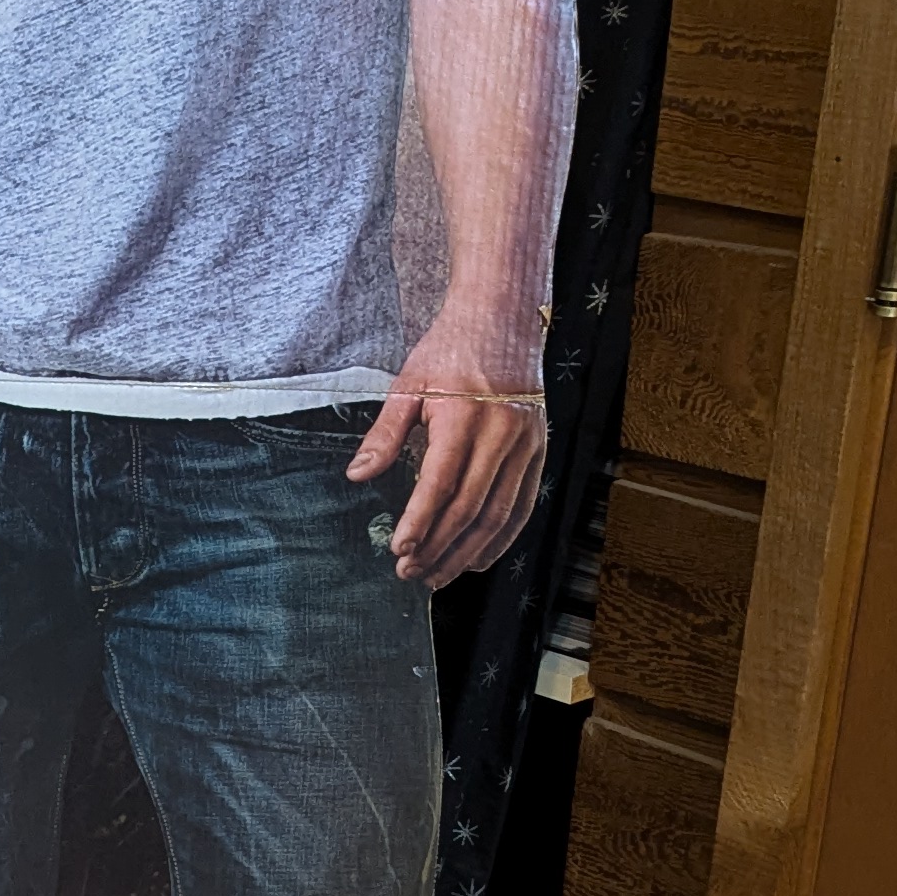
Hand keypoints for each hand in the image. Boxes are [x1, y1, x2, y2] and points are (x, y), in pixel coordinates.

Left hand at [348, 317, 548, 587]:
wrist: (503, 320)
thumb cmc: (451, 349)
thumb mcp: (409, 384)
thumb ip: (384, 434)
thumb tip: (357, 475)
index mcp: (464, 416)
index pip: (441, 482)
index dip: (420, 521)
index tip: (399, 550)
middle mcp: (501, 434)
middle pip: (470, 507)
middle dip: (439, 546)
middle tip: (411, 573)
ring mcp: (526, 445)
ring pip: (499, 514)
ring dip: (467, 551)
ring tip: (438, 575)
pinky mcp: (539, 452)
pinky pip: (522, 505)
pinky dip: (501, 538)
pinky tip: (477, 558)